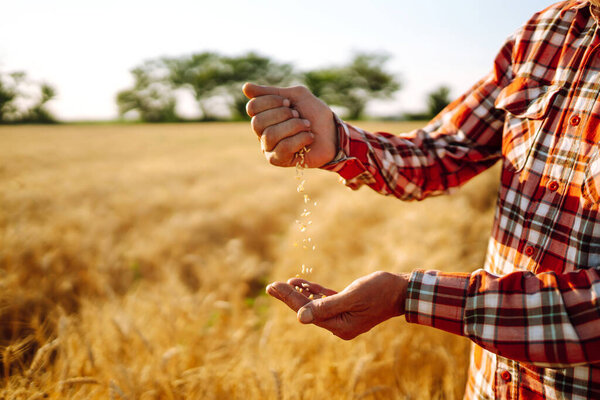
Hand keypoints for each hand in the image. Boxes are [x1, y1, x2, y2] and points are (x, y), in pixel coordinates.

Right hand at [243, 83, 336, 167]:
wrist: (333, 132)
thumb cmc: (315, 114)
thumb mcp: (295, 95)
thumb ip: (271, 92)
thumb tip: (244, 87)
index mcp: (264, 115)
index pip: (253, 107)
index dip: (272, 102)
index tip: (289, 102)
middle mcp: (262, 132)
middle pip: (258, 122)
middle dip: (282, 115)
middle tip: (298, 115)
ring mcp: (268, 148)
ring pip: (270, 135)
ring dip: (294, 127)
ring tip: (306, 126)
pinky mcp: (278, 160)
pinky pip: (282, 148)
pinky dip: (300, 139)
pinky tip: (309, 138)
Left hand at [266, 271, 408, 339]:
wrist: (402, 291)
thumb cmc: (380, 291)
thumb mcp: (352, 296)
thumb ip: (326, 306)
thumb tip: (300, 317)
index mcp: (340, 326)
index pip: (307, 312)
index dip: (289, 299)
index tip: (273, 287)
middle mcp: (339, 325)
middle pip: (307, 310)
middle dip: (288, 297)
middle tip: (270, 286)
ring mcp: (343, 316)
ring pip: (314, 304)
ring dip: (299, 294)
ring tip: (281, 284)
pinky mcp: (346, 306)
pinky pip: (325, 300)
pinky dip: (313, 292)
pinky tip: (300, 283)